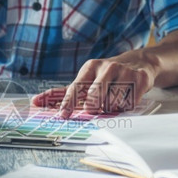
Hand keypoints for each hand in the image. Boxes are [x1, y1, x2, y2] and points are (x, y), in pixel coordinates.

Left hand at [31, 56, 155, 118]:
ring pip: (112, 103)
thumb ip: (65, 92)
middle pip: (94, 97)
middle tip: (94, 108)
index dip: (68, 102)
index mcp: (91, 67)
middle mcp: (107, 67)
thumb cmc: (107, 75)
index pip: (76, 87)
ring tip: (115, 97)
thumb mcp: (88, 78)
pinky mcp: (140, 80)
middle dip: (92, 107)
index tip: (62, 115)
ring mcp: (124, 73)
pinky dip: (125, 105)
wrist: (140, 62)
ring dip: (111, 106)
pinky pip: (128, 104)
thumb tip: (37, 101)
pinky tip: (127, 96)